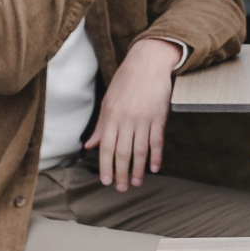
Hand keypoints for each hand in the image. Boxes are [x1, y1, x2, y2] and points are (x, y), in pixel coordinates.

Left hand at [86, 37, 180, 189]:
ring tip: (137, 183)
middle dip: (121, 173)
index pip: (106, 147)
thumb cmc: (126, 81)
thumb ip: (100, 125)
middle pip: (123, 153)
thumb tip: (90, 145)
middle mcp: (127, 119)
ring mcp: (144, 119)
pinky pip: (157, 141)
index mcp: (111, 116)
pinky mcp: (159, 117)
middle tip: (121, 188)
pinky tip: (155, 168)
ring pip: (140, 150)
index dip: (105, 166)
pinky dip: (156, 156)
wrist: (148, 62)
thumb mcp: (108, 101)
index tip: (106, 181)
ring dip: (139, 170)